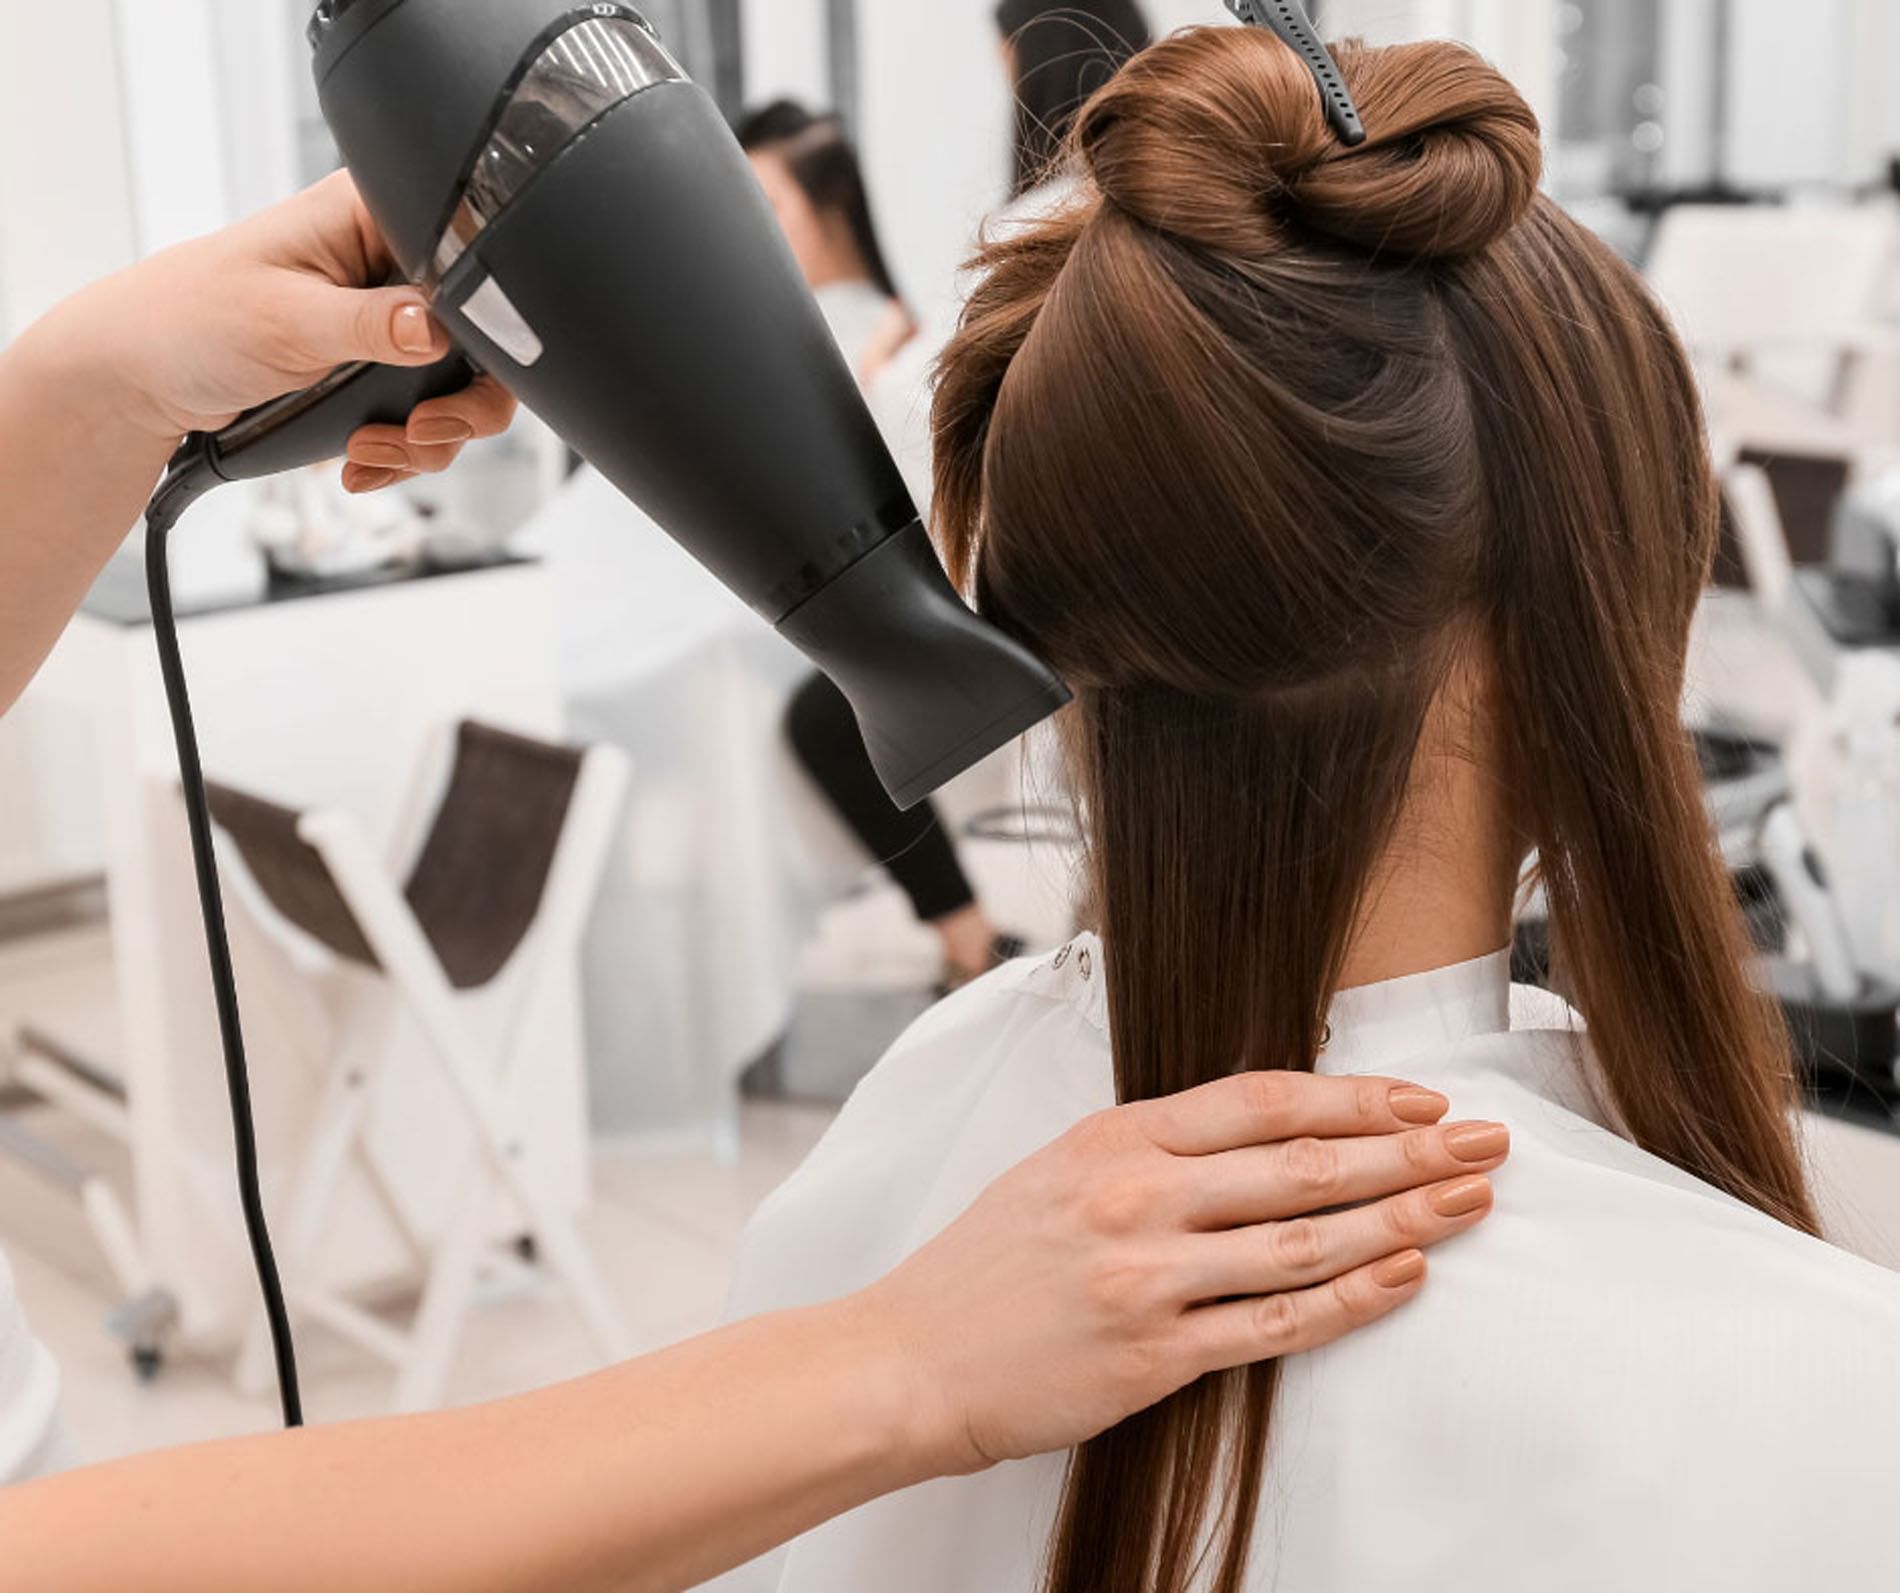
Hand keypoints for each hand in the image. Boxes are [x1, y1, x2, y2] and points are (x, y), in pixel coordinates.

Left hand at [55, 171, 514, 486]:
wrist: (144, 375)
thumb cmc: (191, 317)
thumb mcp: (289, 318)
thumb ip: (373, 323)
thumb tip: (440, 328)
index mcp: (376, 219)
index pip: (471, 265)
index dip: (483, 329)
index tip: (449, 379)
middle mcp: (393, 267)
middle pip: (484, 344)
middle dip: (458, 408)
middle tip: (418, 433)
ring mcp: (390, 322)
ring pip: (460, 393)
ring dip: (425, 442)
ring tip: (370, 453)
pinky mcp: (379, 369)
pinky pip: (425, 419)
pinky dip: (402, 453)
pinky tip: (362, 461)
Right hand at [856, 1072, 1509, 1474]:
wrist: (910, 1358)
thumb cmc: (983, 1264)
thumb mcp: (1056, 1169)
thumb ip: (1150, 1149)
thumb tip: (1259, 1137)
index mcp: (1114, 1139)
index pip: (1261, 1101)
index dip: (1355, 1097)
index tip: (1422, 1098)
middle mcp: (1136, 1197)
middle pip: (1302, 1165)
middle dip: (1407, 1149)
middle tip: (1486, 1141)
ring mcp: (1146, 1278)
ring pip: (1303, 1242)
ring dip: (1400, 1218)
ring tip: (1468, 1202)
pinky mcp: (1152, 1357)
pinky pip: (1273, 1325)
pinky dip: (1349, 1301)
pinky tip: (1404, 1277)